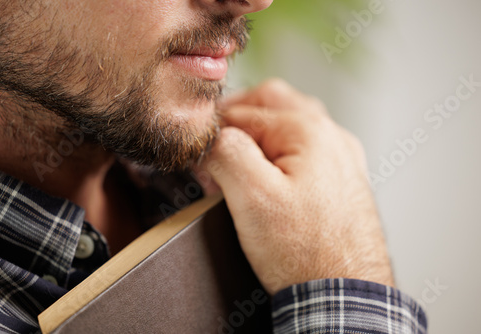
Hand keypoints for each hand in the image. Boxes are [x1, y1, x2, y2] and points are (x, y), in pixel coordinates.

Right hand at [201, 79, 393, 295]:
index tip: (198, 153)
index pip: (245, 110)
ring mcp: (341, 160)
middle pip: (274, 105)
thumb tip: (213, 136)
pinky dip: (280, 155)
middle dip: (239, 119)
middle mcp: (332, 138)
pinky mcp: (342, 183)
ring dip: (260, 135)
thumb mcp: (252, 196)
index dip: (214, 130)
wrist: (344, 296)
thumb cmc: (306, 253)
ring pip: (291, 127)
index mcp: (310, 131)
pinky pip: (306, 152)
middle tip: (216, 144)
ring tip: (238, 161)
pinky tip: (269, 177)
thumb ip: (227, 152)